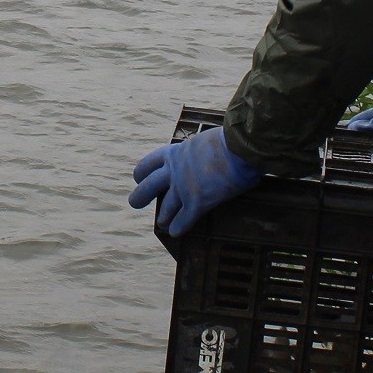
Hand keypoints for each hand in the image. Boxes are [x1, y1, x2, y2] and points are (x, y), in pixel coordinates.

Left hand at [128, 126, 259, 239]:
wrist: (238, 147)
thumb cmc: (228, 140)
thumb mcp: (203, 141)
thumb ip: (198, 151)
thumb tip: (206, 153)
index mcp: (174, 152)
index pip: (149, 163)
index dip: (142, 172)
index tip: (139, 177)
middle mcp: (174, 171)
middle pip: (148, 187)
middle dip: (140, 196)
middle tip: (134, 203)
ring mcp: (183, 188)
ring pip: (166, 208)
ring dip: (163, 216)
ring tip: (162, 223)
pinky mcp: (197, 203)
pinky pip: (184, 220)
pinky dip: (179, 227)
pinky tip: (176, 233)